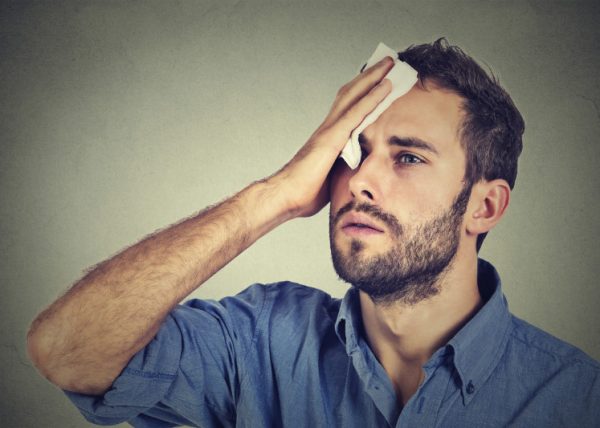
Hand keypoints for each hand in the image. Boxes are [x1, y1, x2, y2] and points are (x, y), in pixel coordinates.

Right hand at [269, 56, 393, 218]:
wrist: (286, 197)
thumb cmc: (304, 193)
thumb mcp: (331, 178)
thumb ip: (343, 168)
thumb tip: (358, 173)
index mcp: (327, 137)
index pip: (347, 107)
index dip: (362, 91)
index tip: (378, 79)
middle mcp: (327, 127)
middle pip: (350, 93)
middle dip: (369, 76)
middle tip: (389, 61)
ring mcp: (329, 130)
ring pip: (354, 95)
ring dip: (373, 77)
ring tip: (391, 63)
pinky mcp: (332, 138)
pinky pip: (356, 112)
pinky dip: (372, 97)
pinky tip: (386, 86)